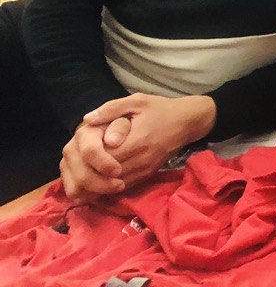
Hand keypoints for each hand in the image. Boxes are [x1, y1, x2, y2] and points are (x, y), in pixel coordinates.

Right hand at [60, 122, 127, 202]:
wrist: (110, 130)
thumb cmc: (123, 122)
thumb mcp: (126, 116)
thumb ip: (120, 126)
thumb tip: (112, 141)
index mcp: (85, 133)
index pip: (89, 152)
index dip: (104, 164)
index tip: (119, 170)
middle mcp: (71, 149)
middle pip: (81, 175)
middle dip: (103, 184)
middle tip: (121, 184)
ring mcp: (67, 165)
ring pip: (76, 189)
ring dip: (96, 192)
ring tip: (115, 188)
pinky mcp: (67, 177)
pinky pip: (75, 194)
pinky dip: (90, 197)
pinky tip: (106, 192)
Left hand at [81, 94, 216, 187]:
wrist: (187, 121)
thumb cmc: (160, 108)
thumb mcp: (137, 101)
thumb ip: (111, 109)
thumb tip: (87, 120)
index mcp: (137, 139)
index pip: (106, 157)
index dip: (89, 159)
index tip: (80, 152)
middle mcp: (142, 158)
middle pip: (108, 175)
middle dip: (90, 173)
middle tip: (76, 166)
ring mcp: (146, 169)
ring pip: (115, 185)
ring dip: (97, 183)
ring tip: (83, 175)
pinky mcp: (148, 174)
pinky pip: (125, 186)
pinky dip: (109, 186)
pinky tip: (99, 179)